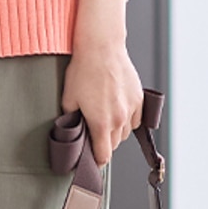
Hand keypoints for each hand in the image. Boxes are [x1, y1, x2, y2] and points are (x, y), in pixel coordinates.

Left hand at [61, 0, 143, 165]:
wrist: (101, 48)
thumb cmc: (83, 71)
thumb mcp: (68, 98)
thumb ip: (72, 120)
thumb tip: (74, 131)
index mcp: (101, 123)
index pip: (103, 155)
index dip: (96, 160)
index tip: (92, 161)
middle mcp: (119, 119)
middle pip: (114, 144)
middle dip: (104, 143)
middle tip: (93, 133)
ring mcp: (131, 108)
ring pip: (125, 132)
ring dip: (116, 131)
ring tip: (104, 118)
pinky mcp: (139, 98)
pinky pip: (136, 119)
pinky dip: (128, 119)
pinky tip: (117, 110)